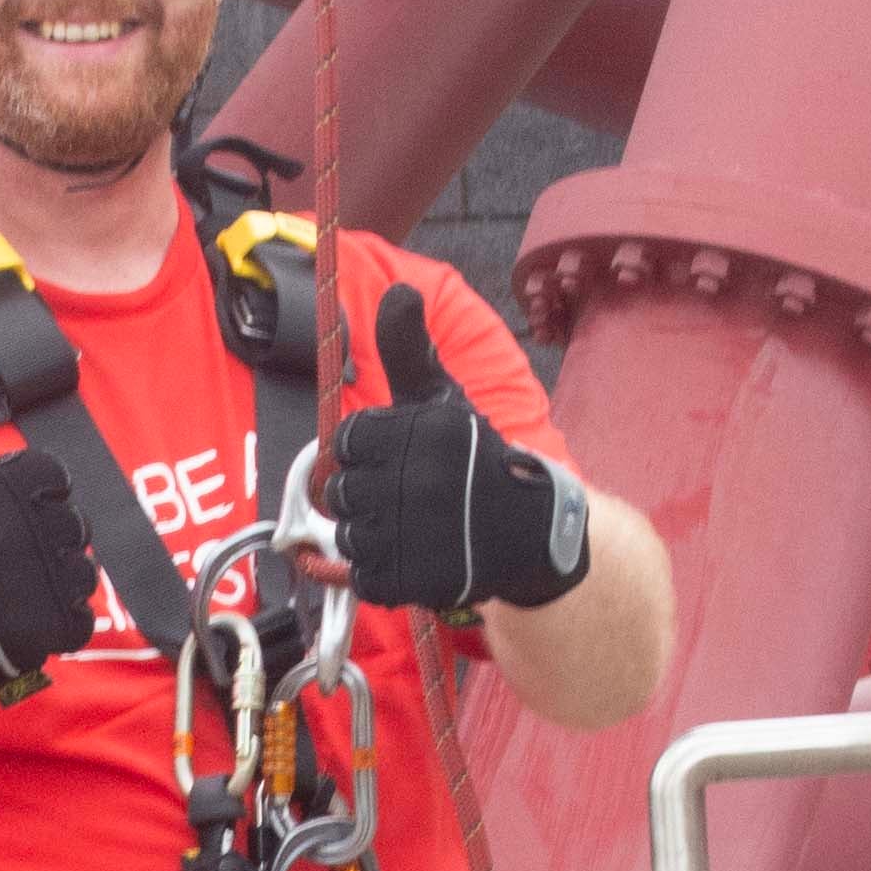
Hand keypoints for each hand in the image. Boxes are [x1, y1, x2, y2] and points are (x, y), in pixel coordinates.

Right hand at [0, 342, 96, 716]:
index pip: (56, 479)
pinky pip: (79, 621)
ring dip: (51, 587)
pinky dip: (55, 627)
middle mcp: (38, 525)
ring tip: (8, 593)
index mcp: (18, 480)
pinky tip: (20, 622)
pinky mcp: (55, 625)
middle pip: (74, 527)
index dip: (29, 501)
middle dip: (43, 545)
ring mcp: (49, 577)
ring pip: (82, 574)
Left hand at [333, 283, 591, 621]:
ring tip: (408, 527)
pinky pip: (364, 576)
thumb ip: (409, 351)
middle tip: (402, 497)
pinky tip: (410, 556)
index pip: (345, 441)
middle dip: (363, 494)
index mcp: (419, 433)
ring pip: (348, 535)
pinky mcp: (413, 579)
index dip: (361, 453)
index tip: (390, 461)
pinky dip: (381, 571)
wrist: (530, 532)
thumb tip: (398, 290)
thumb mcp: (445, 400)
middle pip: (339, 491)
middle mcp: (416, 482)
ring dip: (371, 534)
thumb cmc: (478, 462)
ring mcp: (414, 534)